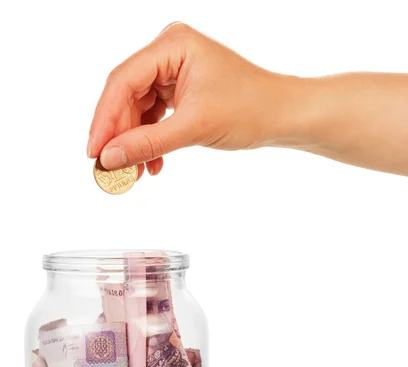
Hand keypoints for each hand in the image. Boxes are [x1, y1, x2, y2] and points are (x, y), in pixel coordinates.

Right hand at [88, 23, 290, 176]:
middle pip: (127, 96)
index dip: (105, 120)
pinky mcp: (179, 90)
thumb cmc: (250, 109)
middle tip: (110, 169)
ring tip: (134, 173)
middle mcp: (168, 52)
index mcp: (172, 45)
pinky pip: (153, 116)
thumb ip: (148, 143)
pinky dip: (150, 141)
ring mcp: (173, 71)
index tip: (94, 153)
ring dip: (135, 142)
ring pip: (138, 109)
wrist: (281, 116)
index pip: (123, 81)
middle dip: (120, 136)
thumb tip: (109, 159)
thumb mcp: (194, 127)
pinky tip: (152, 164)